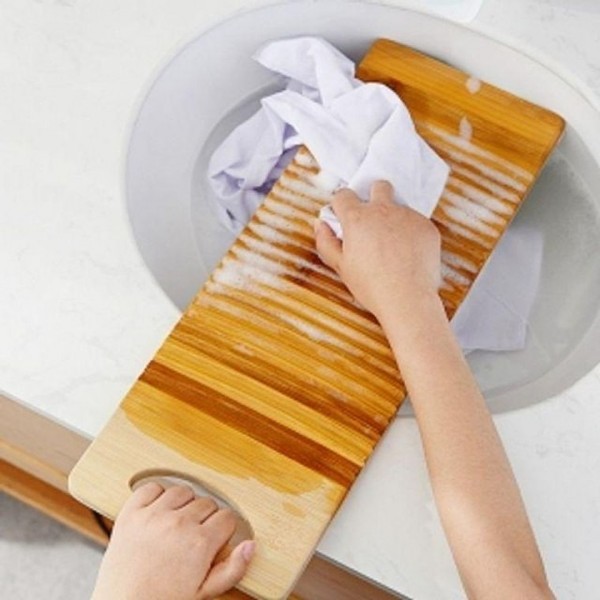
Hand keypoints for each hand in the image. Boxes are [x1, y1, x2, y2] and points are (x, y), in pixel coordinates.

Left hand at [92, 482, 254, 599]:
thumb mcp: (203, 593)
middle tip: (195, 536)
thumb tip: (250, 546)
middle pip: (207, 503)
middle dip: (206, 518)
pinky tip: (159, 510)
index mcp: (200, 544)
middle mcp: (179, 524)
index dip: (223, 529)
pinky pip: (151, 488)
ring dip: (184, 504)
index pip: (227, 517)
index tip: (216, 538)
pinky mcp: (131, 513)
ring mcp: (153, 516)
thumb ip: (232, 569)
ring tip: (178, 522)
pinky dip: (157, 495)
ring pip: (183, 491)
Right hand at [314, 181, 441, 325]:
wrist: (407, 299)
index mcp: (357, 218)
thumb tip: (320, 224)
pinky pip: (417, 223)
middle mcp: (383, 210)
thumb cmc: (372, 286)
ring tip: (392, 247)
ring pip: (399, 207)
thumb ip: (326, 241)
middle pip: (378, 186)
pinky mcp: (427, 227)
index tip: (344, 216)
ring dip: (394, 219)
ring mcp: (408, 216)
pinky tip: (408, 255)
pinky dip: (412, 234)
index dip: (341, 205)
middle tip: (372, 220)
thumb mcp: (340, 266)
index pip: (343, 195)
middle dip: (374, 196)